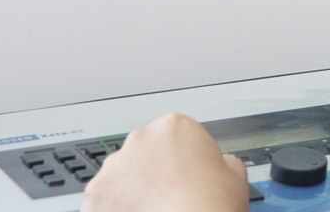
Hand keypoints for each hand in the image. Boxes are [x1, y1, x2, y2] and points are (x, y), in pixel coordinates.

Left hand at [81, 113, 247, 211]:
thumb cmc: (211, 203)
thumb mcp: (235, 175)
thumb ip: (224, 161)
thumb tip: (224, 164)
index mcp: (174, 126)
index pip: (171, 135)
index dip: (178, 157)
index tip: (182, 173)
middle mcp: (140, 139)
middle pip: (141, 152)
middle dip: (149, 170)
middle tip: (166, 194)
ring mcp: (114, 166)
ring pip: (118, 176)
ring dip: (129, 189)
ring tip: (149, 209)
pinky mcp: (95, 194)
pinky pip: (101, 200)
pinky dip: (113, 209)